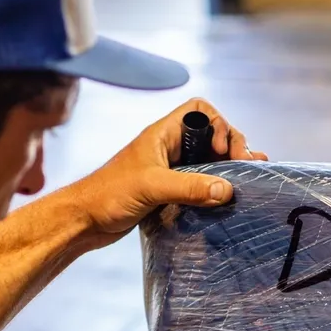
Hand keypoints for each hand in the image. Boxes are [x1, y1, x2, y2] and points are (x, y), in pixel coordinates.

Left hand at [60, 98, 267, 248]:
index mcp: (162, 134)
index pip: (200, 110)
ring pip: (207, 160)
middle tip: (242, 167)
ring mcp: (170, 170)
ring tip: (246, 179)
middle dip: (231, 146)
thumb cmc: (108, 195)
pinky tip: (227, 197)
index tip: (221, 151)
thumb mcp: (151, 187)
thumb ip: (189, 187)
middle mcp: (168, 148)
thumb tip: (227, 190)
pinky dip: (215, 186)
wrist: (85, 221)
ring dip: (227, 167)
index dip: (218, 125)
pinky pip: (199, 182)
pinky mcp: (169, 191)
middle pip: (210, 134)